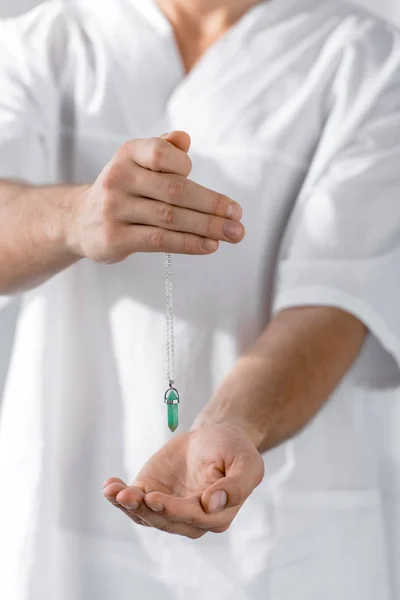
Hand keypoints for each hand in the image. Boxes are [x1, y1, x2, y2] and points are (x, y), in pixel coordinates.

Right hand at [68, 131, 243, 262]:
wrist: (79, 220)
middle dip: (211, 205)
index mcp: (127, 154)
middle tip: (238, 217)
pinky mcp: (115, 238)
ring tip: (233, 234)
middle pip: (174, 191)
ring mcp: (114, 210)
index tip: (198, 180)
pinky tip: (209, 246)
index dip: (185, 167)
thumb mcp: (137, 163)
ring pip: (169, 218)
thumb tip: (184, 138)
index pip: (162, 154)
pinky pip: (159, 240)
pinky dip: (188, 243)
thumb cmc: (123, 190)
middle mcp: (118, 178)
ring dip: (207, 227)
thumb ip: (162, 149)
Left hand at [103, 423, 264, 538]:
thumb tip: (212, 504)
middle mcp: (191, 518)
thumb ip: (236, 486)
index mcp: (217, 515)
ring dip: (128, 505)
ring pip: (145, 515)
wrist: (214, 435)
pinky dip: (119, 496)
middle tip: (128, 495)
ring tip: (114, 491)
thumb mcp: (246, 463)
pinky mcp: (152, 495)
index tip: (154, 498)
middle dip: (145, 509)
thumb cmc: (234, 449)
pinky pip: (133, 502)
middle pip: (164, 520)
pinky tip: (109, 486)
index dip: (172, 510)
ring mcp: (169, 508)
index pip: (192, 517)